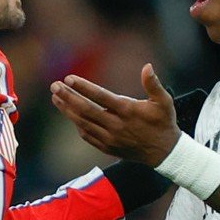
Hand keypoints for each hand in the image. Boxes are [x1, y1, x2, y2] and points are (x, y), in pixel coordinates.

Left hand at [50, 64, 180, 166]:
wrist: (164, 153)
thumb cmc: (163, 123)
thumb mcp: (164, 101)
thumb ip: (153, 84)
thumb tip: (147, 66)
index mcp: (128, 111)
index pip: (101, 97)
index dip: (83, 87)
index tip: (69, 78)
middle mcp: (116, 125)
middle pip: (86, 110)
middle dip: (68, 97)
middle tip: (54, 86)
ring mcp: (110, 138)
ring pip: (83, 123)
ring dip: (67, 110)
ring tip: (56, 98)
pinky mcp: (107, 147)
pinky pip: (87, 135)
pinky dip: (77, 124)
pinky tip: (70, 114)